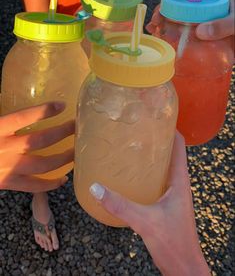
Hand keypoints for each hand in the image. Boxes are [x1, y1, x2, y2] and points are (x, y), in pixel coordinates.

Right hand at [0, 102, 74, 192]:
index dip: (44, 111)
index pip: (24, 117)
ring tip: (77, 150)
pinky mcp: (8, 184)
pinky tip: (63, 179)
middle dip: (63, 132)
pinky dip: (50, 184)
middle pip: (41, 139)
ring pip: (43, 164)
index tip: (62, 105)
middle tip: (77, 125)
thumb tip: (16, 108)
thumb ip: (4, 118)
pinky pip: (34, 186)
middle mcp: (5, 148)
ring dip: (64, 157)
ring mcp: (8, 168)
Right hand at [90, 132, 209, 274]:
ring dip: (151, 158)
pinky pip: (157, 182)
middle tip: (136, 131)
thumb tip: (96, 187)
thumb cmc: (173, 244)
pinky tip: (130, 178)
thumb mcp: (144, 221)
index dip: (171, 130)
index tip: (155, 117)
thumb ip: (119, 204)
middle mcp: (178, 185)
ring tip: (131, 149)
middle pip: (170, 154)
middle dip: (156, 141)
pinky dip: (146, 175)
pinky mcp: (165, 205)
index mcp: (180, 181)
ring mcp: (173, 195)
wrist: (183, 269)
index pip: (180, 147)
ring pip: (163, 168)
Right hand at [146, 0, 233, 39]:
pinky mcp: (199, 32)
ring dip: (163, 21)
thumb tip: (200, 31)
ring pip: (177, 16)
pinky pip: (182, 31)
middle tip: (156, 19)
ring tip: (154, 28)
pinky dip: (170, 33)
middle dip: (164, 7)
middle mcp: (203, 3)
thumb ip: (224, 24)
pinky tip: (161, 36)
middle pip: (178, 0)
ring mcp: (200, 18)